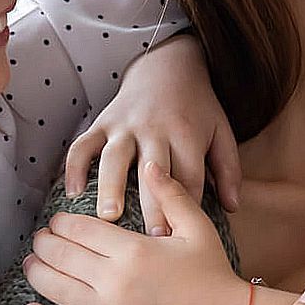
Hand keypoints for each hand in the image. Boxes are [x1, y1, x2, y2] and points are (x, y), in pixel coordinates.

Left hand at [27, 161, 245, 304]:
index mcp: (133, 249)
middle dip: (44, 243)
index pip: (79, 228)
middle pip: (60, 254)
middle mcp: (115, 280)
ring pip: (54, 288)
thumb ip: (171, 193)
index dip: (61, 222)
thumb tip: (149, 165)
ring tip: (31, 263)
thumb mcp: (196, 227)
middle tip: (40, 238)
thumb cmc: (213, 275)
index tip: (57, 220)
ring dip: (36, 272)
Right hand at [64, 33, 240, 234]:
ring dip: (110, 186)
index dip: (185, 209)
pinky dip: (74, 167)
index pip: (188, 177)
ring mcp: (125, 125)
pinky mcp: (102, 122)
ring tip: (108, 217)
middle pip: (153, 172)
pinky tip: (71, 193)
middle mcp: (155, 129)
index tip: (181, 240)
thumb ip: (228, 170)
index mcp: (187, 134)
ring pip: (114, 157)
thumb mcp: (222, 132)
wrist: (168, 65)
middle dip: (152, 205)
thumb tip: (232, 208)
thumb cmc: (197, 108)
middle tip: (150, 239)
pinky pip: (83, 144)